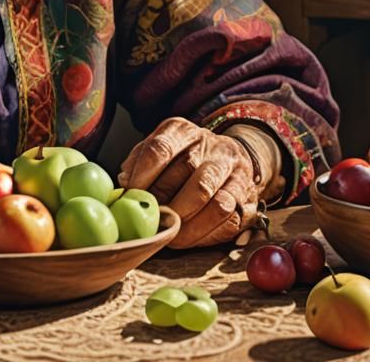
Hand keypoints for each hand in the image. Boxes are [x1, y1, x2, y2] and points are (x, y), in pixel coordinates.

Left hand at [118, 117, 260, 248]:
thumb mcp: (159, 150)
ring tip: (169, 234)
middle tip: (150, 220)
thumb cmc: (183, 157)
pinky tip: (189, 238)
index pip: (160, 148)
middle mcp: (211, 146)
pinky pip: (229, 219)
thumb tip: (123, 182)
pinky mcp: (247, 196)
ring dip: (188, 223)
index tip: (130, 194)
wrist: (230, 157)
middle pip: (188, 172)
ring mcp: (233, 170)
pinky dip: (205, 233)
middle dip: (165, 200)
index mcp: (182, 131)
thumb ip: (139, 161)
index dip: (143, 173)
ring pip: (213, 199)